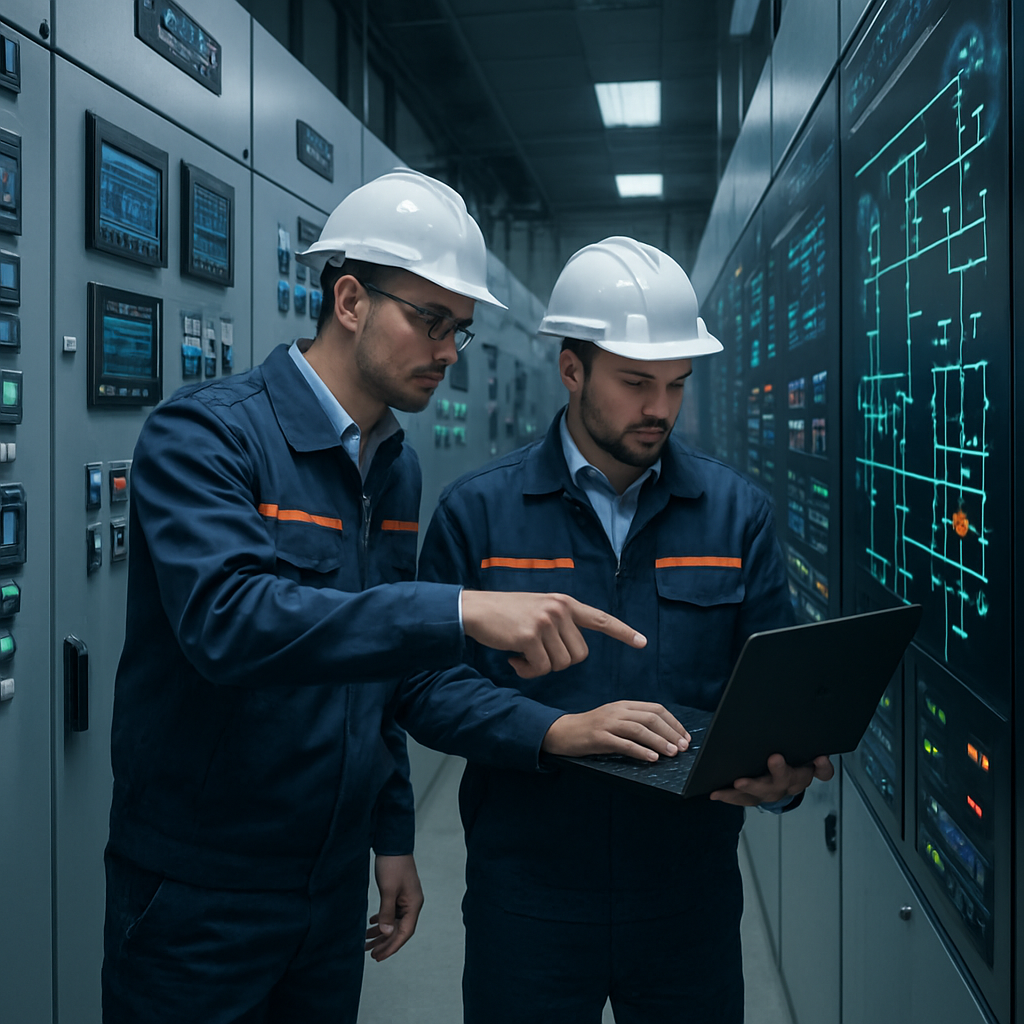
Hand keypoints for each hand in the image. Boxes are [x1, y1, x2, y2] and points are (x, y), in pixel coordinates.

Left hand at [364, 854, 423, 961]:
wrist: (392, 844)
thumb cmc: (392, 865)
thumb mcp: (388, 890)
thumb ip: (387, 913)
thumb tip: (386, 933)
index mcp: (413, 905)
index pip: (405, 933)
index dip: (391, 947)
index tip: (378, 957)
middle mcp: (412, 904)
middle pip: (399, 930)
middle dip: (385, 943)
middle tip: (370, 954)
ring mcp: (405, 899)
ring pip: (393, 922)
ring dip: (381, 933)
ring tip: (366, 942)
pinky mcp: (398, 893)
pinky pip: (391, 912)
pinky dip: (382, 920)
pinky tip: (371, 923)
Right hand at [461, 590, 646, 678]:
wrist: (476, 609)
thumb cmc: (506, 614)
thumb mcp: (539, 609)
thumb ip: (559, 622)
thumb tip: (573, 650)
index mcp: (565, 603)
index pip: (600, 618)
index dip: (622, 632)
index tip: (642, 642)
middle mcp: (559, 610)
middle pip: (578, 655)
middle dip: (559, 662)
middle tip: (535, 654)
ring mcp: (545, 621)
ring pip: (560, 664)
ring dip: (540, 668)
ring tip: (522, 654)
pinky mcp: (530, 635)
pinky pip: (540, 668)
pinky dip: (527, 671)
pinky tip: (514, 659)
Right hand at [542, 701, 689, 761]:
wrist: (562, 732)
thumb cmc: (591, 729)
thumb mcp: (614, 720)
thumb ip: (633, 723)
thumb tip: (662, 736)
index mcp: (624, 705)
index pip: (655, 709)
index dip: (673, 722)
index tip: (685, 736)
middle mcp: (617, 711)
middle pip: (651, 718)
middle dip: (671, 732)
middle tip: (683, 747)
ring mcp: (607, 723)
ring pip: (639, 729)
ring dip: (659, 741)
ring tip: (672, 753)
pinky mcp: (599, 737)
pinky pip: (623, 744)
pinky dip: (640, 751)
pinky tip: (651, 758)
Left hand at [709, 753, 834, 806]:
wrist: (780, 782)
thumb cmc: (790, 761)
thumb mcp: (800, 751)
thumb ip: (806, 746)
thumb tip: (814, 744)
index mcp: (805, 772)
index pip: (821, 772)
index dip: (822, 766)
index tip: (820, 757)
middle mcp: (790, 785)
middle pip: (789, 780)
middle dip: (781, 770)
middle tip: (775, 759)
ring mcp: (771, 792)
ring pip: (764, 793)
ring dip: (752, 787)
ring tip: (740, 782)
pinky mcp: (754, 797)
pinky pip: (742, 799)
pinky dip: (729, 796)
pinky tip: (716, 793)